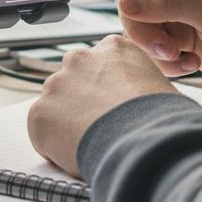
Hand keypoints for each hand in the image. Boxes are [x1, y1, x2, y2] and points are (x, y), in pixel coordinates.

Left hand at [27, 34, 176, 176]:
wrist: (143, 145)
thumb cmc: (162, 120)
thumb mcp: (162, 88)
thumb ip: (144, 85)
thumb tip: (148, 102)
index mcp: (114, 48)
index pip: (101, 64)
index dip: (107, 88)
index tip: (113, 106)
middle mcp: (80, 58)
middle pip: (74, 79)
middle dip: (81, 100)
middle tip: (100, 126)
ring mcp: (56, 85)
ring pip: (55, 104)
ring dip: (66, 121)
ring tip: (91, 143)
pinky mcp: (39, 112)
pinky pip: (41, 130)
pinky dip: (53, 144)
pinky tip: (76, 153)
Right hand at [59, 0, 201, 93]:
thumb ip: (172, 3)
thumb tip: (131, 2)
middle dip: (141, 25)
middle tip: (169, 46)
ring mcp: (173, 9)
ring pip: (134, 23)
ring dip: (153, 45)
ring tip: (183, 56)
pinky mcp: (174, 34)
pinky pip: (147, 45)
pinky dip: (165, 59)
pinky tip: (191, 62)